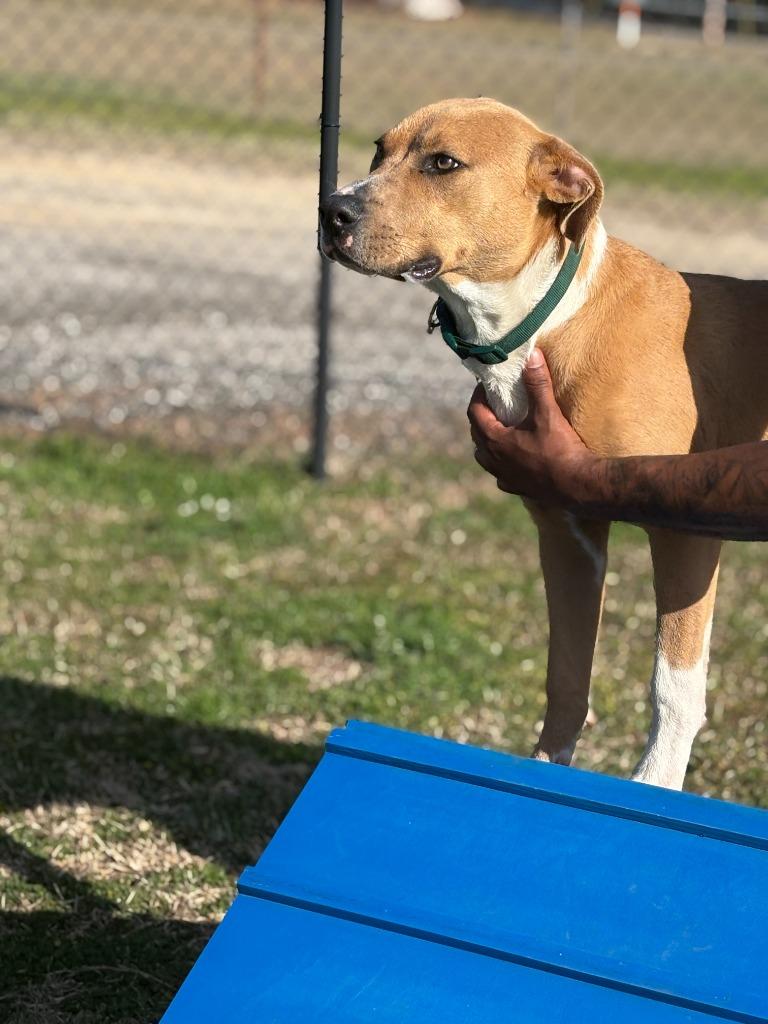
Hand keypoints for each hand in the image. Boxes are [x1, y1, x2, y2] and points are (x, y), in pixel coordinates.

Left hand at [467, 348, 597, 503]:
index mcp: (496, 441)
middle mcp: (494, 461)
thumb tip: (531, 357)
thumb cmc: (560, 449)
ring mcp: (504, 477)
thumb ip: (537, 384)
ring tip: (501, 431)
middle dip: (482, 418)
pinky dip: (502, 464)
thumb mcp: (547, 413)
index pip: (474, 413)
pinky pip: (501, 475)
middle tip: (494, 405)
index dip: (478, 397)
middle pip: (477, 435)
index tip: (486, 387)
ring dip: (489, 443)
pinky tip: (514, 460)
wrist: (578, 485)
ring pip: (485, 457)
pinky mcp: (517, 489)